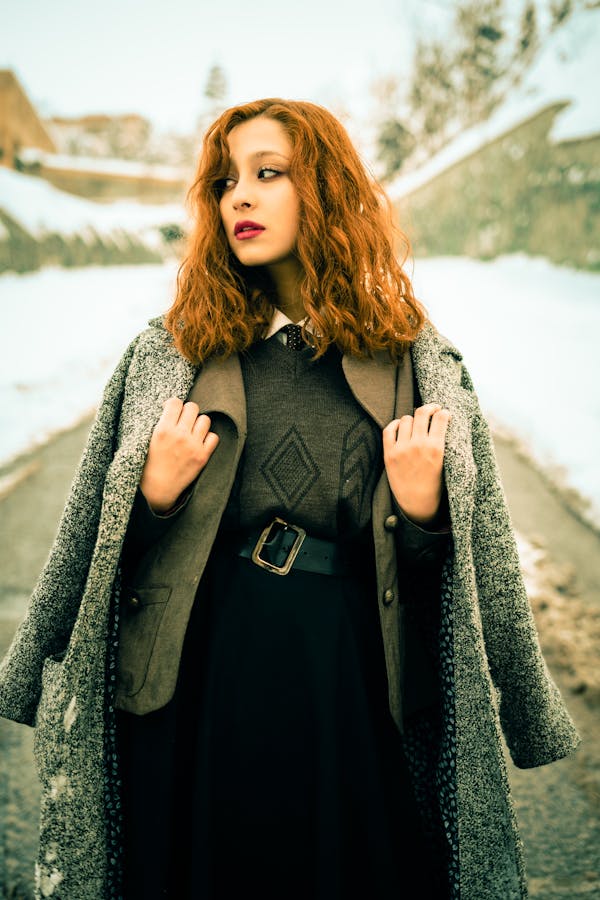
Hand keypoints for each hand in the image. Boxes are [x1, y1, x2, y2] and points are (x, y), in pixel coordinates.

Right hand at [139, 398, 218, 513]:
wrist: (157, 489)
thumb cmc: (149, 464)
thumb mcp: (147, 440)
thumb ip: (160, 423)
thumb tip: (171, 406)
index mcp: (162, 429)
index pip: (175, 402)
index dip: (174, 405)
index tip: (173, 412)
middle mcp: (179, 435)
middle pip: (192, 407)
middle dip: (188, 412)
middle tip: (183, 422)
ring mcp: (193, 445)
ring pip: (205, 420)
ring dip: (199, 424)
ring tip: (192, 432)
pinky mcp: (202, 456)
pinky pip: (214, 437)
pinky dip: (208, 439)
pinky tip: (199, 443)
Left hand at [383, 403, 450, 526]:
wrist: (417, 505)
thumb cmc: (435, 485)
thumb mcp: (446, 464)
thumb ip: (442, 443)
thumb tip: (441, 421)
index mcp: (436, 449)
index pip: (440, 418)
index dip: (443, 412)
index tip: (444, 413)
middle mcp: (418, 446)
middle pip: (422, 413)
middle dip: (429, 408)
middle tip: (432, 410)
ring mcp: (402, 449)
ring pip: (406, 419)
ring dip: (413, 419)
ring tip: (416, 424)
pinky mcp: (389, 454)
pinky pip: (389, 429)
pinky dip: (395, 424)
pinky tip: (401, 426)